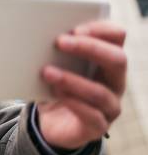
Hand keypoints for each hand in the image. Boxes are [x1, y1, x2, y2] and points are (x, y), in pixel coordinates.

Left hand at [37, 20, 126, 150]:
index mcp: (107, 60)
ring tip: (47, 72)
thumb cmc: (56, 86)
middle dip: (89, 48)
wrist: (51, 123)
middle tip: (59, 41)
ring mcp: (110, 106)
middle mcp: (115, 82)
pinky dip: (72, 103)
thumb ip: (55, 51)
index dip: (101, 29)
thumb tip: (36, 33)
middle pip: (117, 59)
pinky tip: (56, 94)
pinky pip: (91, 116)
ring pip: (100, 91)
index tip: (76, 28)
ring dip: (71, 79)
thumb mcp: (57, 65)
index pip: (117, 37)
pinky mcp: (98, 126)